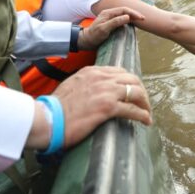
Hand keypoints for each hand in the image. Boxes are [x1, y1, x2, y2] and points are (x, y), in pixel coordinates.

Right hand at [26, 66, 152, 150]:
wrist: (47, 118)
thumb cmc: (56, 108)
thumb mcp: (72, 85)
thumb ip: (86, 84)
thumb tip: (94, 91)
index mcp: (92, 71)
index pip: (120, 72)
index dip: (130, 83)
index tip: (133, 93)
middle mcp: (101, 77)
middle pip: (132, 80)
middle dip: (141, 91)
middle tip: (143, 104)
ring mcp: (105, 91)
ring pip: (137, 92)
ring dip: (145, 103)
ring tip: (147, 113)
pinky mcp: (107, 107)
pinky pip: (133, 109)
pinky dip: (143, 115)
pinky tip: (146, 121)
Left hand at [77, 6, 144, 50]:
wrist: (86, 41)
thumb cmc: (94, 35)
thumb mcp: (104, 29)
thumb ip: (115, 22)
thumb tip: (127, 17)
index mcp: (108, 13)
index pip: (124, 10)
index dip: (133, 13)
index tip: (141, 18)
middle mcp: (109, 14)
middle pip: (125, 11)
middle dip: (134, 14)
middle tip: (143, 19)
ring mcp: (110, 18)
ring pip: (124, 15)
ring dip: (132, 17)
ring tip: (140, 21)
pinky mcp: (110, 23)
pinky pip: (121, 20)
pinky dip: (128, 21)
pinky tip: (132, 24)